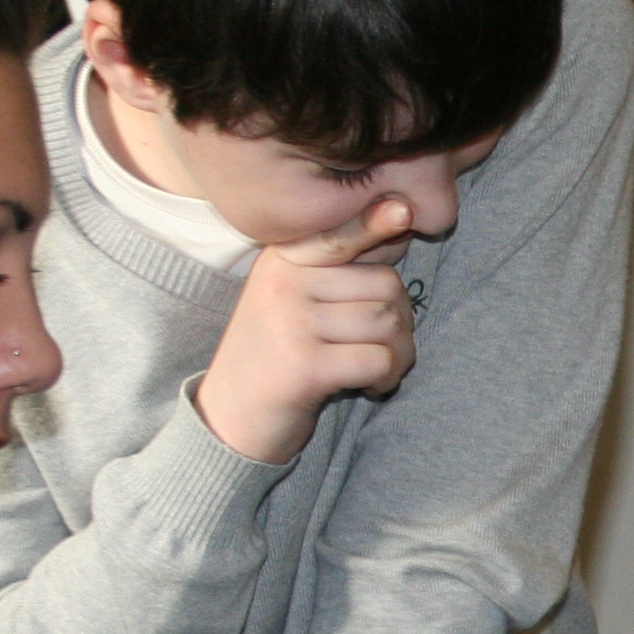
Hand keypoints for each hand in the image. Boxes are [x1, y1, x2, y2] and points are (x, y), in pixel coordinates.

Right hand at [196, 200, 423, 463]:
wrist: (229, 422)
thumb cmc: (278, 358)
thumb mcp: (299, 300)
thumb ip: (343, 265)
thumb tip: (401, 216)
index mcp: (282, 260)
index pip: (344, 231)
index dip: (379, 222)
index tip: (404, 211)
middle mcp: (283, 281)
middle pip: (386, 284)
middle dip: (403, 323)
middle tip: (382, 349)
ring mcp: (291, 321)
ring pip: (389, 323)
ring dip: (399, 355)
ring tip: (374, 369)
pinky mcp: (304, 365)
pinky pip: (379, 359)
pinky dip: (385, 379)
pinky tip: (367, 387)